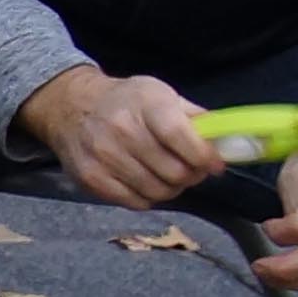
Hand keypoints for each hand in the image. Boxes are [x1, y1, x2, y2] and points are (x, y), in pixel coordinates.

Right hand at [18, 65, 216, 209]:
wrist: (72, 108)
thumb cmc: (126, 101)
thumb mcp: (161, 94)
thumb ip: (194, 116)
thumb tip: (225, 141)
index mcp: (146, 104)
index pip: (180, 136)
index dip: (203, 156)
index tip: (215, 165)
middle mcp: (122, 130)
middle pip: (172, 171)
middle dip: (191, 176)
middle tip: (192, 170)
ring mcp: (104, 157)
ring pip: (156, 192)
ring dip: (171, 189)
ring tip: (170, 176)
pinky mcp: (92, 179)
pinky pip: (134, 202)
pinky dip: (148, 198)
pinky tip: (148, 183)